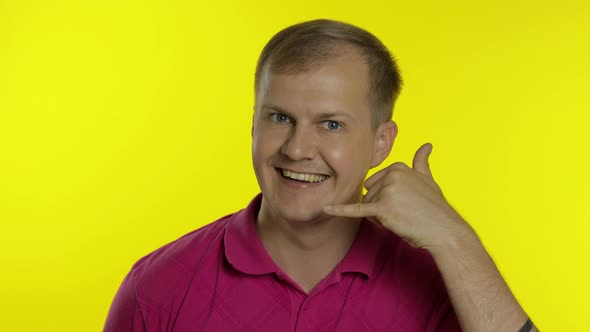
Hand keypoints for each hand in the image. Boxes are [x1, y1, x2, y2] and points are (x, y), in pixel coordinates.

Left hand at [324, 143, 472, 248]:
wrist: (444, 230)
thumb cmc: (436, 208)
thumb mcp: (428, 180)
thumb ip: (421, 162)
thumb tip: (426, 145)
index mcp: (397, 166)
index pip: (375, 184)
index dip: (387, 198)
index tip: (406, 203)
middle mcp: (391, 175)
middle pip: (370, 195)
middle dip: (382, 208)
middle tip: (405, 213)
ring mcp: (387, 190)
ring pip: (368, 207)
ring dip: (380, 217)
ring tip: (402, 219)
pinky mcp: (383, 208)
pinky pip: (358, 209)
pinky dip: (341, 210)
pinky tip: (327, 208)